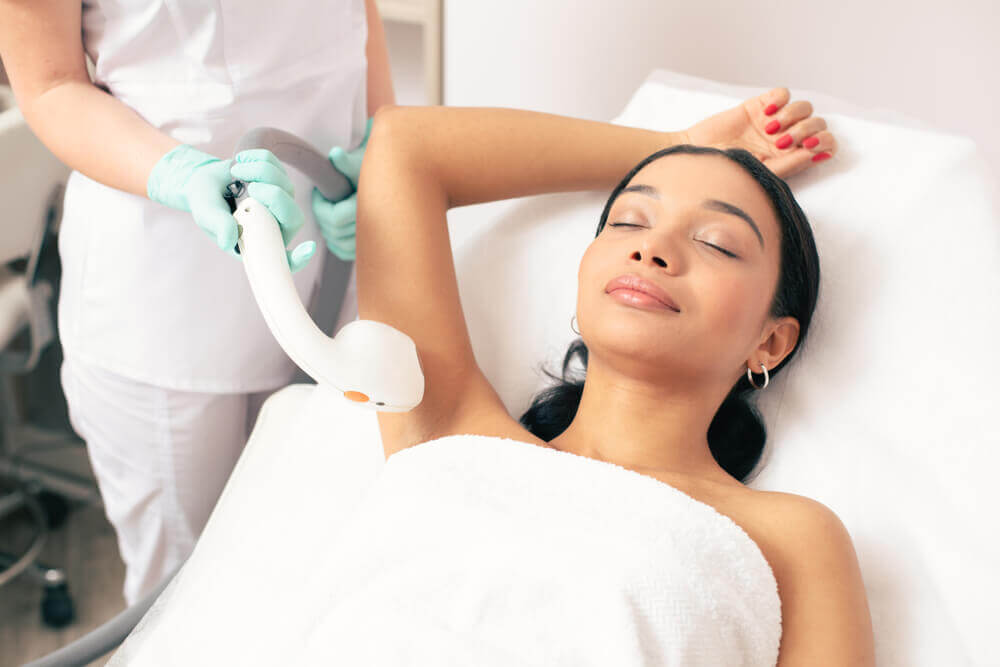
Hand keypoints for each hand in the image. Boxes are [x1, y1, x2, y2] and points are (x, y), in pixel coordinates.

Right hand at [148, 145, 314, 271]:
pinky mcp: (278, 181)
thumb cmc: (206, 205)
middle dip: (275, 197)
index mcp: (261, 243)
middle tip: (251, 187)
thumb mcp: (207, 216)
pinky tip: (242, 160)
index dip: (298, 258)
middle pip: (293, 216)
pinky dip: (259, 158)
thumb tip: (228, 240)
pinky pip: (278, 167)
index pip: (286, 259)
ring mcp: (280, 203)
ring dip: (260, 172)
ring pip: (285, 186)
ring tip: (235, 170)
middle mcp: (275, 225)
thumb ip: (219, 226)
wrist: (203, 181)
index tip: (308, 248)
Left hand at [311, 117, 373, 261]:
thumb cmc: (373, 172)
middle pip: (334, 231)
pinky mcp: (369, 248)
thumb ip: (346, 162)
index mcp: (370, 208)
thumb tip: (336, 154)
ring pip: (338, 243)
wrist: (390, 183)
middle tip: (322, 199)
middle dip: (321, 216)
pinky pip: (345, 252)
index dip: (320, 207)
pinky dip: (335, 243)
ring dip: (327, 229)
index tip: (319, 192)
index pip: (335, 218)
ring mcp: (372, 240)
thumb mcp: (360, 165)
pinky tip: (334, 228)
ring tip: (328, 211)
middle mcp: (374, 227)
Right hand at [680, 87, 837, 178]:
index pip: (826, 144)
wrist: (697, 157)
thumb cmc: (725, 172)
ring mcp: (775, 121)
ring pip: (805, 107)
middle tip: (781, 141)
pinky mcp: (760, 106)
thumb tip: (817, 153)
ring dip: (792, 116)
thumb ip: (790, 165)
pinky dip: (779, 100)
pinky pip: (783, 94)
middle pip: (819, 123)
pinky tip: (764, 114)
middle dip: (805, 130)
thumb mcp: (760, 173)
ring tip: (769, 128)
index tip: (810, 146)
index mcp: (793, 158)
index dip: (825, 142)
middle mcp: (788, 139)